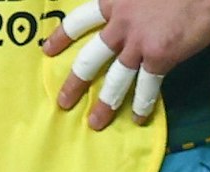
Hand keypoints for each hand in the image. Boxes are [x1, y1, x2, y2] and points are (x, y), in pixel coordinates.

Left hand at [40, 0, 209, 130]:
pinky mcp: (161, 56)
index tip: (48, 50)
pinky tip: (137, 119)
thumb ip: (132, 3)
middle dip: (75, 82)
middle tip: (63, 102)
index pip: (80, 20)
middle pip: (90, 57)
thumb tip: (133, 13)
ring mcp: (139, 42)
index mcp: (115, 1)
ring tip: (95, 122)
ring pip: (115, 79)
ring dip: (105, 103)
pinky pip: (147, 86)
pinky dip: (142, 104)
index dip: (63, 36)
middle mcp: (121, 23)